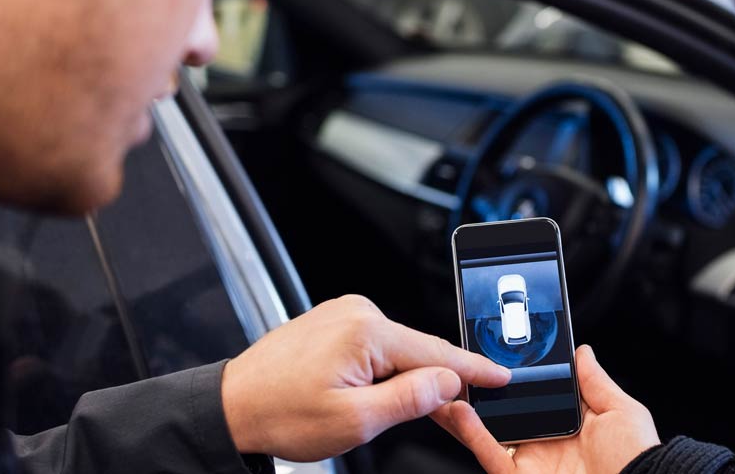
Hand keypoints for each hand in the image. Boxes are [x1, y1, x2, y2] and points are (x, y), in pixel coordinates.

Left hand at [222, 295, 511, 460]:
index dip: (473, 371)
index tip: (502, 376)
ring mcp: (343, 314)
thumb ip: (409, 399)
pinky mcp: (334, 322)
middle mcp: (356, 312)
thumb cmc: (280, 415)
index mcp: (365, 331)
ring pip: (398, 351)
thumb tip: (448, 381)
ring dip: (404, 381)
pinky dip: (385, 371)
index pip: (436, 353)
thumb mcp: (355, 421)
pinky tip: (372, 395)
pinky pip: (376, 347)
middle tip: (452, 418)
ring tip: (379, 414)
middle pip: (419, 351)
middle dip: (435, 384)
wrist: (233, 407)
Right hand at [432, 345, 659, 473]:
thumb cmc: (637, 459)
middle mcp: (543, 444)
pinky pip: (490, 455)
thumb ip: (595, 382)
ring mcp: (529, 461)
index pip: (529, 396)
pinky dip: (472, 434)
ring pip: (485, 433)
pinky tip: (459, 410)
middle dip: (475, 391)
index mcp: (566, 426)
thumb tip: (582, 352)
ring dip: (462, 409)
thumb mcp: (620, 412)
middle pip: (499, 413)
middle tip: (454, 365)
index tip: (490, 351)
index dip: (508, 376)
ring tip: (444, 382)